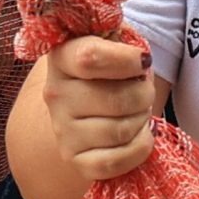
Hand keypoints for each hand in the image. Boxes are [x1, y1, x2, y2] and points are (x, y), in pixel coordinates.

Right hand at [41, 35, 155, 182]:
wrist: (87, 101)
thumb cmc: (109, 68)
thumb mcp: (112, 41)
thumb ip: (123, 37)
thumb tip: (141, 57)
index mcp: (61, 57)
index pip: (90, 58)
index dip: (128, 60)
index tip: (143, 61)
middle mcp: (55, 94)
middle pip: (116, 99)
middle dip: (144, 94)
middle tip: (142, 90)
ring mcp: (62, 130)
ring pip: (120, 131)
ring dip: (142, 121)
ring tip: (137, 112)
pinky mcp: (75, 160)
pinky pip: (114, 162)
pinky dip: (138, 149)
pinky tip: (139, 135)